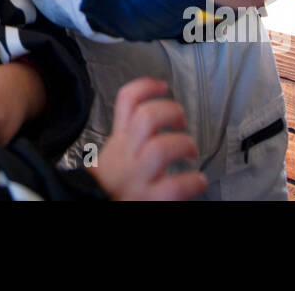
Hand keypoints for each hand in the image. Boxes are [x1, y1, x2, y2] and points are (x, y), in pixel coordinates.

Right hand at [90, 78, 205, 199]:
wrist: (96, 208)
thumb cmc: (114, 185)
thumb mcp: (114, 155)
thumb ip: (130, 138)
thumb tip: (157, 116)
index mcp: (119, 141)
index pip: (126, 101)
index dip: (146, 86)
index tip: (163, 85)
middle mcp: (127, 155)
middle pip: (146, 118)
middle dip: (171, 112)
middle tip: (181, 121)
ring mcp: (138, 177)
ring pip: (160, 148)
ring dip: (183, 144)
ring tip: (190, 150)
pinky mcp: (150, 199)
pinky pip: (174, 186)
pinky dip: (193, 181)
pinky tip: (198, 181)